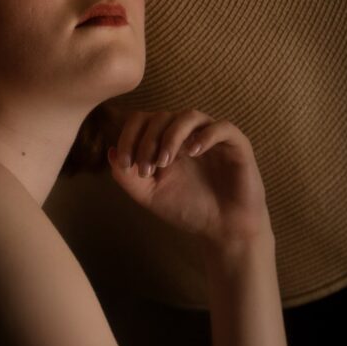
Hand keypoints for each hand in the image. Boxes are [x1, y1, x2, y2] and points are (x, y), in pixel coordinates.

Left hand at [107, 107, 269, 245]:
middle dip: (147, 141)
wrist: (224, 229)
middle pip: (161, 116)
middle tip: (147, 169)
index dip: (129, 136)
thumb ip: (127, 178)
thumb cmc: (188, 210)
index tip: (125, 164)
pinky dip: (204, 136)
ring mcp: (211, 137)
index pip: (142, 121)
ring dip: (171, 136)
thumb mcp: (150, 196)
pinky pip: (221, 127)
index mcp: (165, 142)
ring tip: (164, 162)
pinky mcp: (236, 144)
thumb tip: (110, 152)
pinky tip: (192, 153)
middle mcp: (187, 135)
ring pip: (189, 116)